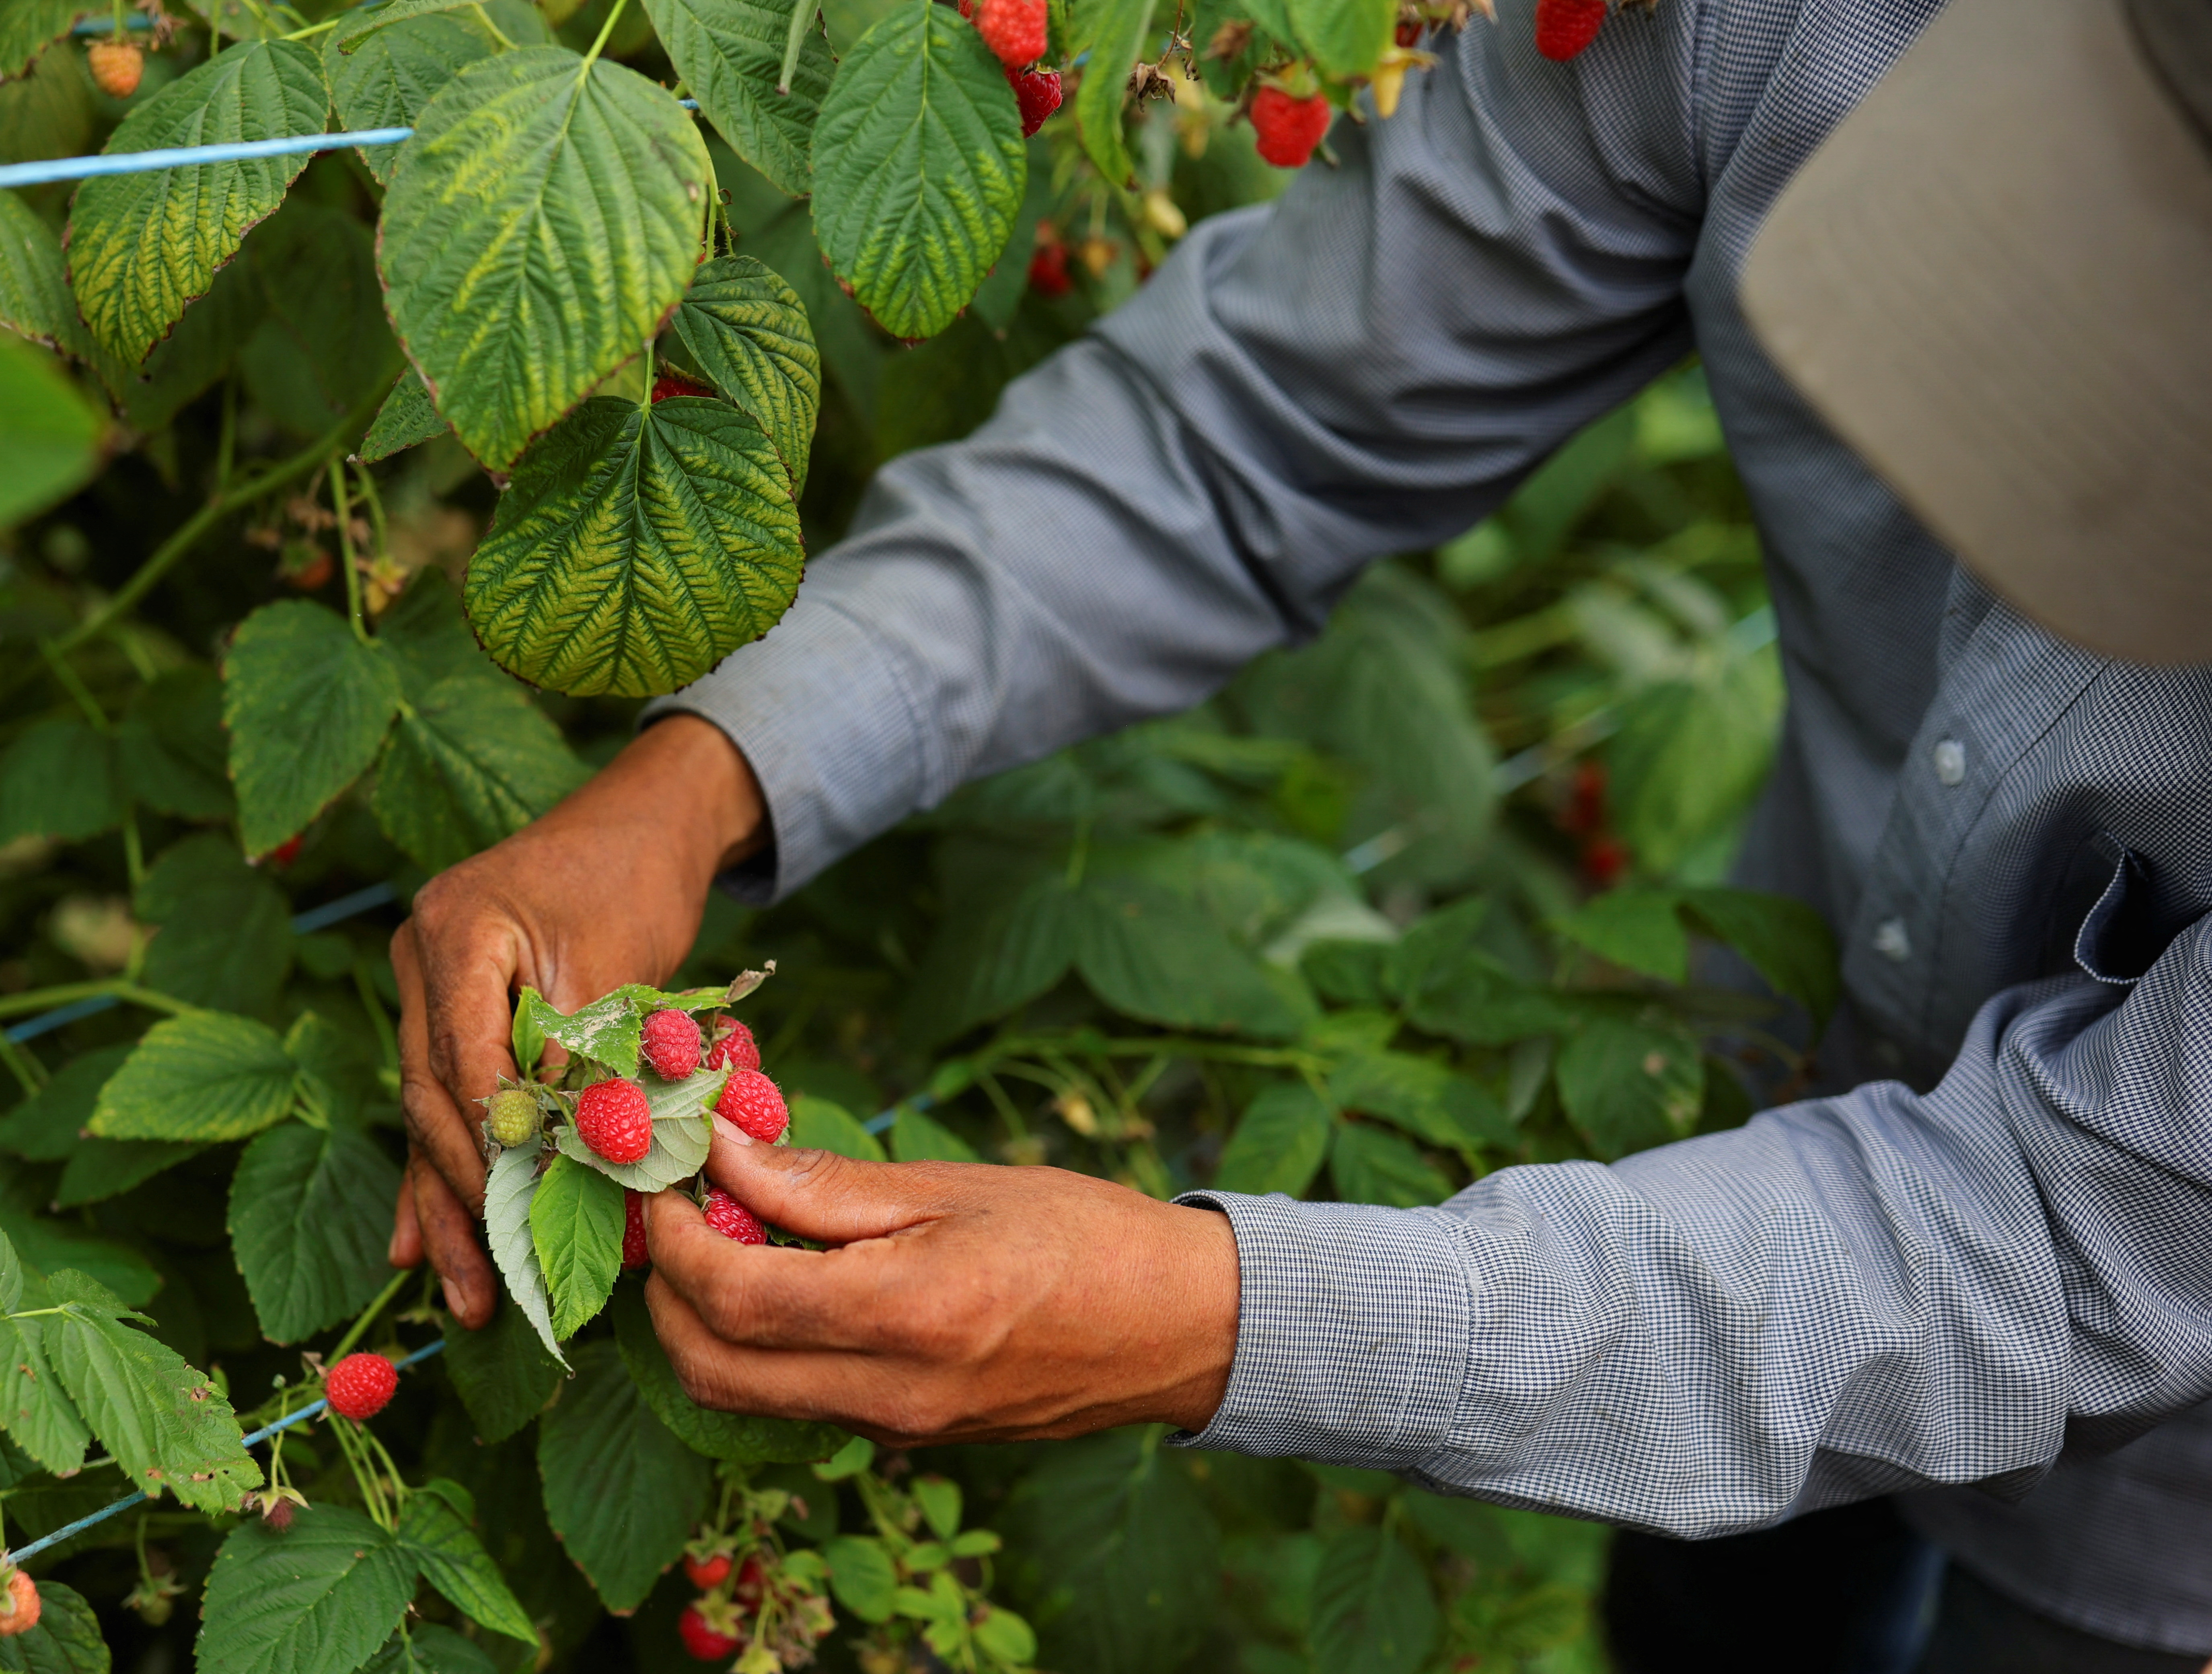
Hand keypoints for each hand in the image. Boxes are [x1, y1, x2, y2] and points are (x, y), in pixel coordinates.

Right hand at [387, 716, 764, 1325]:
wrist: (641, 824)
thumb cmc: (636, 879)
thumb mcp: (619, 966)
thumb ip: (591, 1059)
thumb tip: (590, 1160)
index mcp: (455, 934)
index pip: (465, 1063)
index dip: (500, 1145)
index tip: (534, 1212)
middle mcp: (420, 961)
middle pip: (435, 1100)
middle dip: (469, 1199)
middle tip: (496, 1285)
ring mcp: (427, 990)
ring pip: (434, 1116)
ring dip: (453, 1208)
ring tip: (468, 1299)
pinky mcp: (453, 1017)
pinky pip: (446, 1104)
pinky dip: (447, 1173)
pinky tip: (420, 1247)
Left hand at [644, 1119, 1241, 1443]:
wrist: (1175, 1327)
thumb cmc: (1079, 1235)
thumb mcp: (954, 1187)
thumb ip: (826, 1183)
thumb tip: (723, 1152)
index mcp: (908, 1315)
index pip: (735, 1297)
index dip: (678, 1240)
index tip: (666, 1183)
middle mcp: (890, 1393)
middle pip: (712, 1367)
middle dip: (667, 1293)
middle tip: (675, 1215)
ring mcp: (895, 1430)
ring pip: (742, 1395)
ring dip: (704, 1324)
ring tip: (725, 1239)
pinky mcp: (905, 1439)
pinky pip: (797, 1402)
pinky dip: (759, 1348)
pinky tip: (785, 1282)